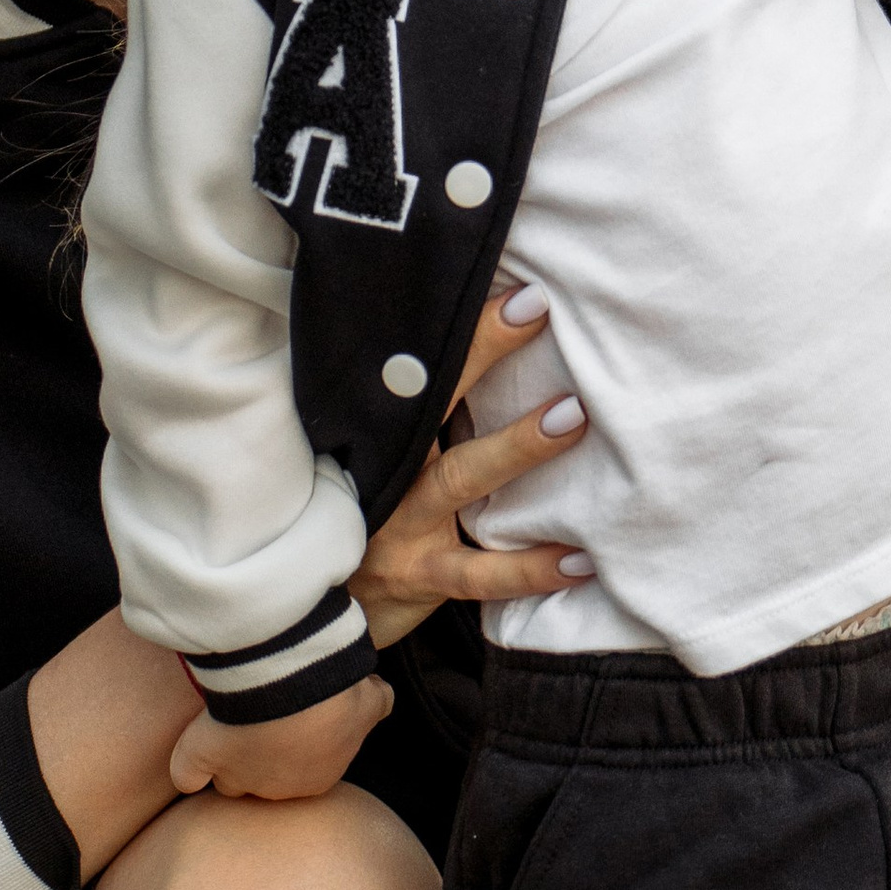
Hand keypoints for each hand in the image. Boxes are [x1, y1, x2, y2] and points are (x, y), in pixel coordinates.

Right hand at [168, 673, 389, 802]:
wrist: (295, 683)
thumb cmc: (335, 691)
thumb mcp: (370, 695)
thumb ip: (376, 701)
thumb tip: (380, 694)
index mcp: (319, 778)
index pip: (304, 771)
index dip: (297, 746)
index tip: (294, 721)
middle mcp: (279, 788)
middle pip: (267, 781)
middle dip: (266, 758)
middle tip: (263, 721)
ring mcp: (240, 775)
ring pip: (231, 781)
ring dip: (230, 763)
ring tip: (226, 732)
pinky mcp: (204, 757)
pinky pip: (188, 775)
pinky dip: (188, 769)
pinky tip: (190, 766)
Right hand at [352, 282, 592, 647]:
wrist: (310, 607)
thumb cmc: (360, 514)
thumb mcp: (373, 455)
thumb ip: (415, 410)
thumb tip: (480, 333)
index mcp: (374, 429)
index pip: (410, 367)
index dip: (453, 324)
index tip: (503, 282)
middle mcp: (381, 466)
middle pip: (429, 400)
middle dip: (479, 353)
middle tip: (534, 310)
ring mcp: (397, 523)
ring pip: (459, 479)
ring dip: (516, 447)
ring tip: (573, 419)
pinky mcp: (418, 577)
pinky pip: (480, 573)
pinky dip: (530, 568)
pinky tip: (580, 557)